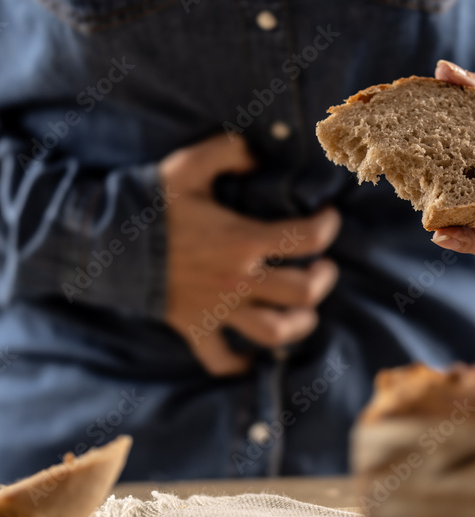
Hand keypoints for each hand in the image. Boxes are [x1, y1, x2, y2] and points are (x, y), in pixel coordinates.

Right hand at [159, 133, 340, 374]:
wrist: (104, 243)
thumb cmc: (151, 203)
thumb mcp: (190, 165)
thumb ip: (229, 152)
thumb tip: (256, 155)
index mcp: (243, 241)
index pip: (307, 239)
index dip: (327, 227)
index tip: (328, 219)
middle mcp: (238, 280)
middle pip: (302, 293)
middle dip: (322, 280)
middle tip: (322, 268)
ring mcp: (218, 308)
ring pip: (274, 332)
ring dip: (297, 325)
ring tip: (303, 314)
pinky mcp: (195, 327)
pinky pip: (219, 359)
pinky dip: (237, 364)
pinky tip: (249, 360)